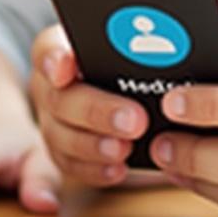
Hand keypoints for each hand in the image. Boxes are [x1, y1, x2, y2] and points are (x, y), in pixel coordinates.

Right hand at [28, 24, 149, 186]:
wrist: (119, 91)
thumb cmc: (125, 61)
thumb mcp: (128, 46)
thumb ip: (135, 47)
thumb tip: (169, 49)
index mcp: (60, 51)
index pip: (48, 48)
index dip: (55, 58)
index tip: (67, 65)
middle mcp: (50, 86)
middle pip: (60, 98)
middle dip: (96, 110)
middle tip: (135, 120)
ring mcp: (52, 120)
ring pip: (60, 135)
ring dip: (93, 145)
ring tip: (125, 149)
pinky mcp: (62, 150)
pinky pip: (69, 164)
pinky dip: (93, 169)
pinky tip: (118, 169)